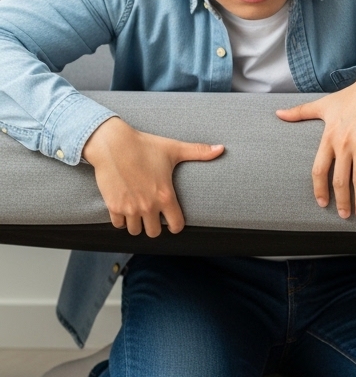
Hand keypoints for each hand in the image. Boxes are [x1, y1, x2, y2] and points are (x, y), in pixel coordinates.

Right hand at [82, 116, 223, 236]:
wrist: (112, 144)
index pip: (176, 226)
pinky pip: (118, 224)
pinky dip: (122, 220)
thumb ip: (198, 152)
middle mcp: (147, 206)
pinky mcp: (113, 205)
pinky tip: (125, 210)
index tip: (173, 221)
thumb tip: (221, 148)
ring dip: (138, 225)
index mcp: (165, 196)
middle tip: (155, 217)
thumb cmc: (144, 146)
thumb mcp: (174, 149)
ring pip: (135, 231)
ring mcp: (129, 207)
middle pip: (154, 233)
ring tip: (140, 214)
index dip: (176, 225)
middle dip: (155, 227)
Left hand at [276, 60, 355, 218]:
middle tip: (343, 215)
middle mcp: (344, 144)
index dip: (319, 189)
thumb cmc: (353, 95)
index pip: (319, 170)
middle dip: (341, 201)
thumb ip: (300, 112)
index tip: (322, 203)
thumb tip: (278, 113)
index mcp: (329, 137)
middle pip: (340, 180)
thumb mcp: (324, 104)